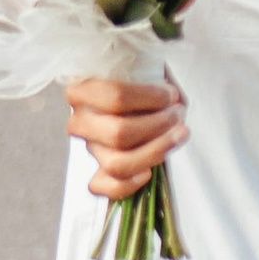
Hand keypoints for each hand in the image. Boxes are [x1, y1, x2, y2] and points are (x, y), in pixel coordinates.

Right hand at [66, 71, 186, 199]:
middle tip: (177, 114)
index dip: (151, 98)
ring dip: (155, 151)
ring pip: (117, 164)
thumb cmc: (143, 85)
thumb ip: (153, 78)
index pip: (115, 97)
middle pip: (119, 133)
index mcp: (82, 90)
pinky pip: (106, 189)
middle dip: (158, 125)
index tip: (170, 94)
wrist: (143, 102)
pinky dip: (129, 184)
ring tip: (178, 136)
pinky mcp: (98, 174)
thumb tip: (171, 98)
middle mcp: (80, 121)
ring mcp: (90, 149)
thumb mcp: (146, 70)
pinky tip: (149, 172)